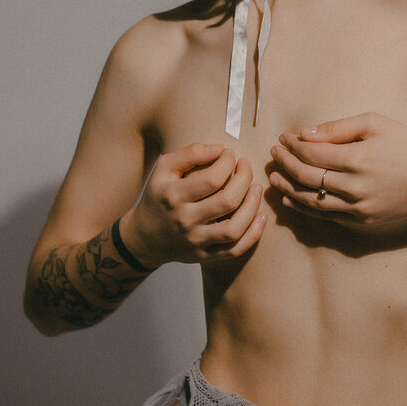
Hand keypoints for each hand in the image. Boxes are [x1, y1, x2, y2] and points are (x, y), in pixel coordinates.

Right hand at [123, 143, 266, 265]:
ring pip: (234, 229)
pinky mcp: (205, 256)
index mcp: (173, 196)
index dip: (227, 162)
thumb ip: (189, 153)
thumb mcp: (164, 169)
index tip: (230, 154)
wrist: (145, 237)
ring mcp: (196, 241)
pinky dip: (253, 234)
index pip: (211, 179)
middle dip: (244, 179)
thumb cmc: (160, 196)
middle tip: (246, 166)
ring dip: (252, 206)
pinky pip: (235, 250)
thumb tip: (220, 149)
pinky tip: (261, 216)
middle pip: (227, 202)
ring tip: (257, 188)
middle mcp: (185, 221)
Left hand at [269, 112, 406, 226]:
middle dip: (286, 163)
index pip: (312, 153)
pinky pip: (325, 216)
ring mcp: (359, 207)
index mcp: (358, 159)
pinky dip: (304, 207)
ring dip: (288, 187)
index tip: (283, 138)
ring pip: (311, 201)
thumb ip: (337, 128)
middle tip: (275, 153)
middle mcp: (356, 186)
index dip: (292, 145)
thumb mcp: (374, 123)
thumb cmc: (406, 143)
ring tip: (274, 176)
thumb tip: (305, 134)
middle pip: (307, 177)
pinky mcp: (362, 220)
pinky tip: (291, 197)